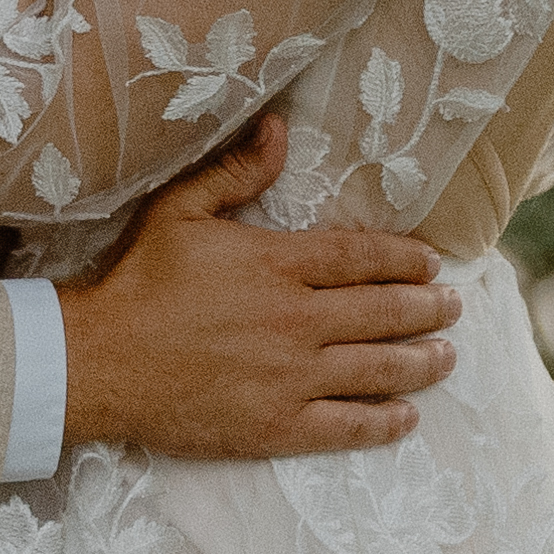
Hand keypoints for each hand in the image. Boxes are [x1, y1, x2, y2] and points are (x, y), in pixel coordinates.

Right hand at [57, 115, 458, 458]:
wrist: (99, 361)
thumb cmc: (138, 282)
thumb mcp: (180, 211)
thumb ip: (236, 172)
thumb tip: (280, 127)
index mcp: (277, 264)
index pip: (361, 258)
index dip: (405, 260)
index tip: (432, 264)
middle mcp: (296, 320)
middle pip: (382, 312)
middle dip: (427, 309)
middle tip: (453, 308)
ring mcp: (290, 376)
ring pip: (377, 368)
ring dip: (420, 362)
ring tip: (446, 356)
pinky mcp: (276, 425)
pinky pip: (346, 425)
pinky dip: (383, 420)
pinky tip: (406, 416)